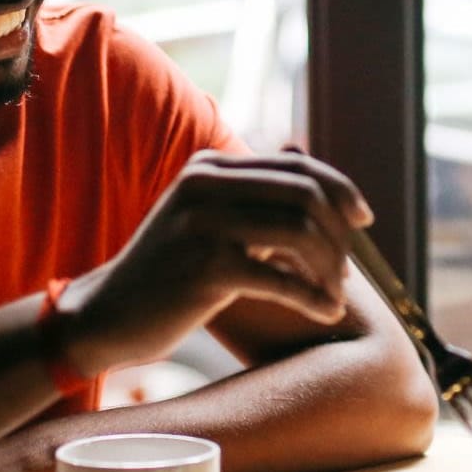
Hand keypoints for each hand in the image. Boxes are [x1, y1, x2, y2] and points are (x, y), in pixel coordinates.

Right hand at [58, 150, 371, 374]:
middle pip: (305, 193)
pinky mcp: (204, 267)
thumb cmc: (167, 273)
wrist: (107, 316)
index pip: (296, 165)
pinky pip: (282, 279)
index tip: (364, 217)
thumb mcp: (207, 220)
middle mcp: (205, 185)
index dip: (340, 188)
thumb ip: (253, 192)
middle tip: (347, 270)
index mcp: (209, 167)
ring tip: (334, 295)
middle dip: (338, 232)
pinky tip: (325, 312)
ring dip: (330, 269)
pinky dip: (313, 297)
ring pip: (299, 233)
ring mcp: (202, 224)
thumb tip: (305, 155)